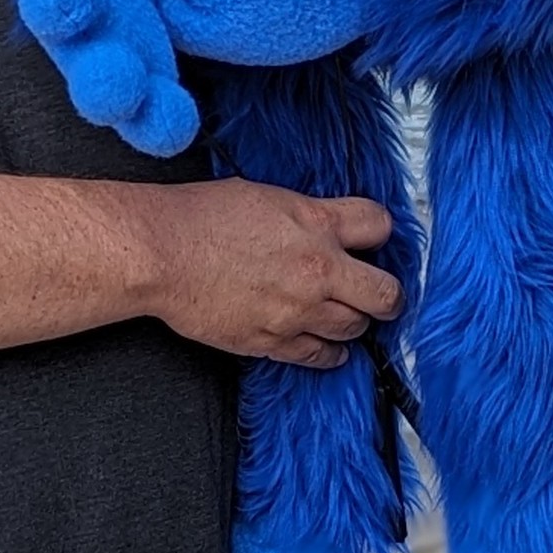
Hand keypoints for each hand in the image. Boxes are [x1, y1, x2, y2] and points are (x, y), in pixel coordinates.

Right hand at [0, 0, 198, 155]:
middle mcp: (82, 16)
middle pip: (58, 13)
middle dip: (58, 1)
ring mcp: (114, 64)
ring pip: (98, 81)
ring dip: (103, 82)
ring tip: (119, 79)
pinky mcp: (154, 103)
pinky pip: (155, 122)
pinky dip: (159, 122)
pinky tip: (176, 117)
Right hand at [135, 178, 401, 367]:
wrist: (163, 253)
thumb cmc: (201, 217)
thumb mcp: (266, 196)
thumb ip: (304, 215)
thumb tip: (321, 226)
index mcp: (315, 223)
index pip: (379, 225)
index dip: (380, 232)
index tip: (375, 240)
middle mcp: (317, 269)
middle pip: (385, 293)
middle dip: (388, 295)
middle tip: (384, 295)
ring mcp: (298, 311)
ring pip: (356, 328)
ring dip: (355, 321)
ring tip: (347, 316)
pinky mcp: (274, 342)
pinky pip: (320, 356)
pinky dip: (329, 352)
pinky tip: (327, 344)